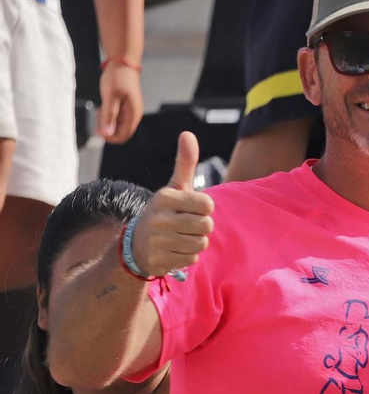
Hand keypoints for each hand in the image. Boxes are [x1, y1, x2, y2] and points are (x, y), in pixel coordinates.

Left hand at [98, 63, 143, 142]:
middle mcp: (134, 114)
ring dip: (107, 122)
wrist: (123, 62)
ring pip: (118, 124)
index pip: (124, 135)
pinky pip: (117, 117)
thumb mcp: (110, 97)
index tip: (97, 130)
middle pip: (121, 131)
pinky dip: (108, 115)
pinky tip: (102, 108)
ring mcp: (130, 110)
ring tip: (99, 111)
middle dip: (108, 129)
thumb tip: (107, 133)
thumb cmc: (118, 77)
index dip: (110, 137)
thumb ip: (109, 116)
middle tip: (96, 120)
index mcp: (133, 114)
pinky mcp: (126, 105)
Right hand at [130, 131, 214, 277]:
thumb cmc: (164, 211)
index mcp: (166, 197)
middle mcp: (160, 218)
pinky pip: (192, 259)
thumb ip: (185, 163)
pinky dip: (187, 255)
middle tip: (185, 224)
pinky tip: (174, 249)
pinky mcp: (161, 259)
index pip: (207, 205)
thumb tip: (188, 134)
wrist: (136, 243)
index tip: (191, 208)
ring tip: (179, 236)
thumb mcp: (174, 188)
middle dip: (201, 226)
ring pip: (201, 243)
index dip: (204, 208)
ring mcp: (159, 240)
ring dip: (195, 242)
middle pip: (207, 226)